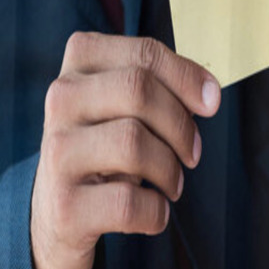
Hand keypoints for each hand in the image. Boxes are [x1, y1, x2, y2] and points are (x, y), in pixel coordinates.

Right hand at [31, 32, 220, 268]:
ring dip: (170, 170)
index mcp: (80, 63)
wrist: (59, 213)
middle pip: (138, 91)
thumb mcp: (128, 107)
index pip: (144, 55)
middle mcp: (61, 100)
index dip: (187, 77)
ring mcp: (57, 152)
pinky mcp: (64, 206)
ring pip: (133, 143)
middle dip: (180, 126)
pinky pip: (128, 203)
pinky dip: (156, 212)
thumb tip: (209, 95)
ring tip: (172, 184)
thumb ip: (165, 89)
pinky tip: (153, 212)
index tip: (211, 104)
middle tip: (192, 154)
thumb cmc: (109, 148)